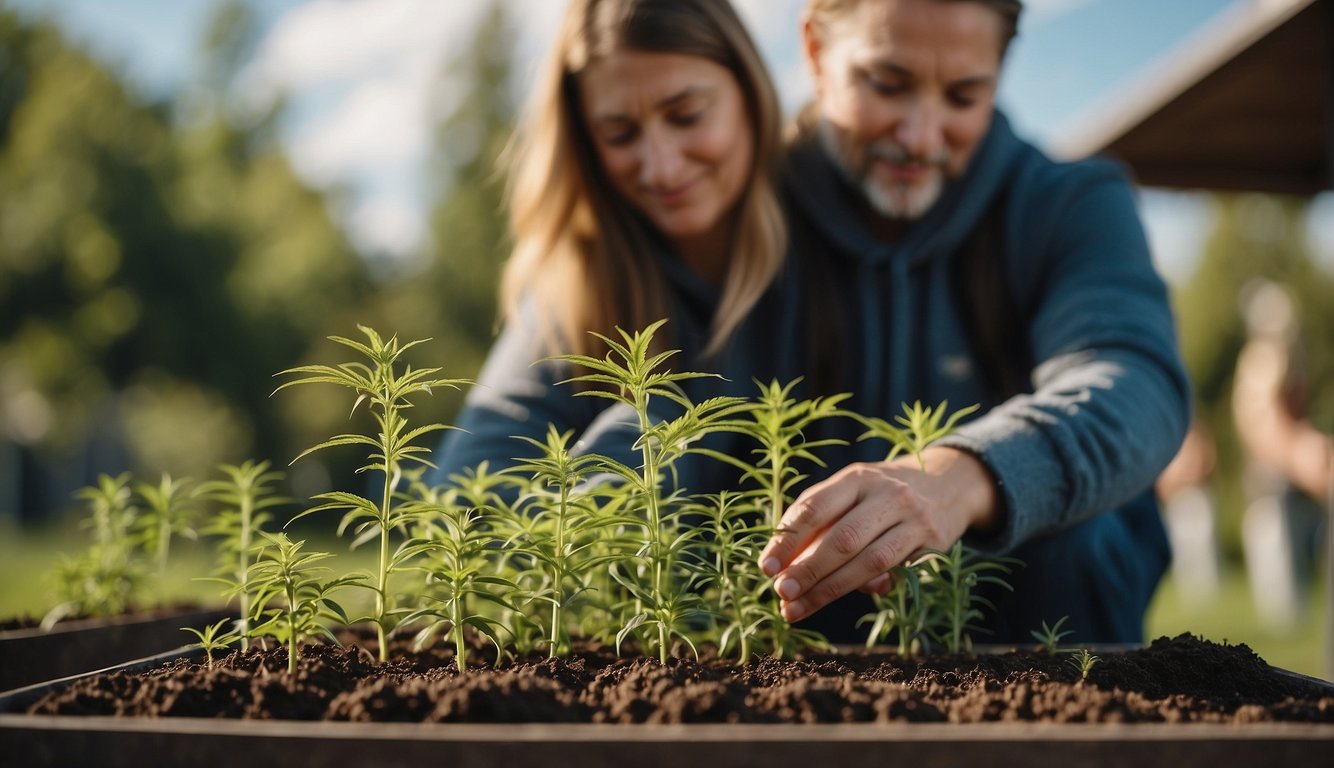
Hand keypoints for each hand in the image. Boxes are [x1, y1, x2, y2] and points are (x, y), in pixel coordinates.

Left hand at [757, 447, 998, 622]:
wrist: (947, 484)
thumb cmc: (880, 496)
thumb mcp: (851, 494)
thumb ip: (820, 525)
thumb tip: (785, 570)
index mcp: (856, 477)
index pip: (815, 508)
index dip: (787, 539)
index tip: (766, 567)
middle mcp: (887, 493)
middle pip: (842, 538)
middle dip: (808, 570)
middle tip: (781, 593)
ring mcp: (913, 517)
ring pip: (869, 561)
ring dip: (830, 589)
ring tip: (797, 607)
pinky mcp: (932, 542)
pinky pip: (894, 571)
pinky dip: (866, 587)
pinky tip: (846, 597)